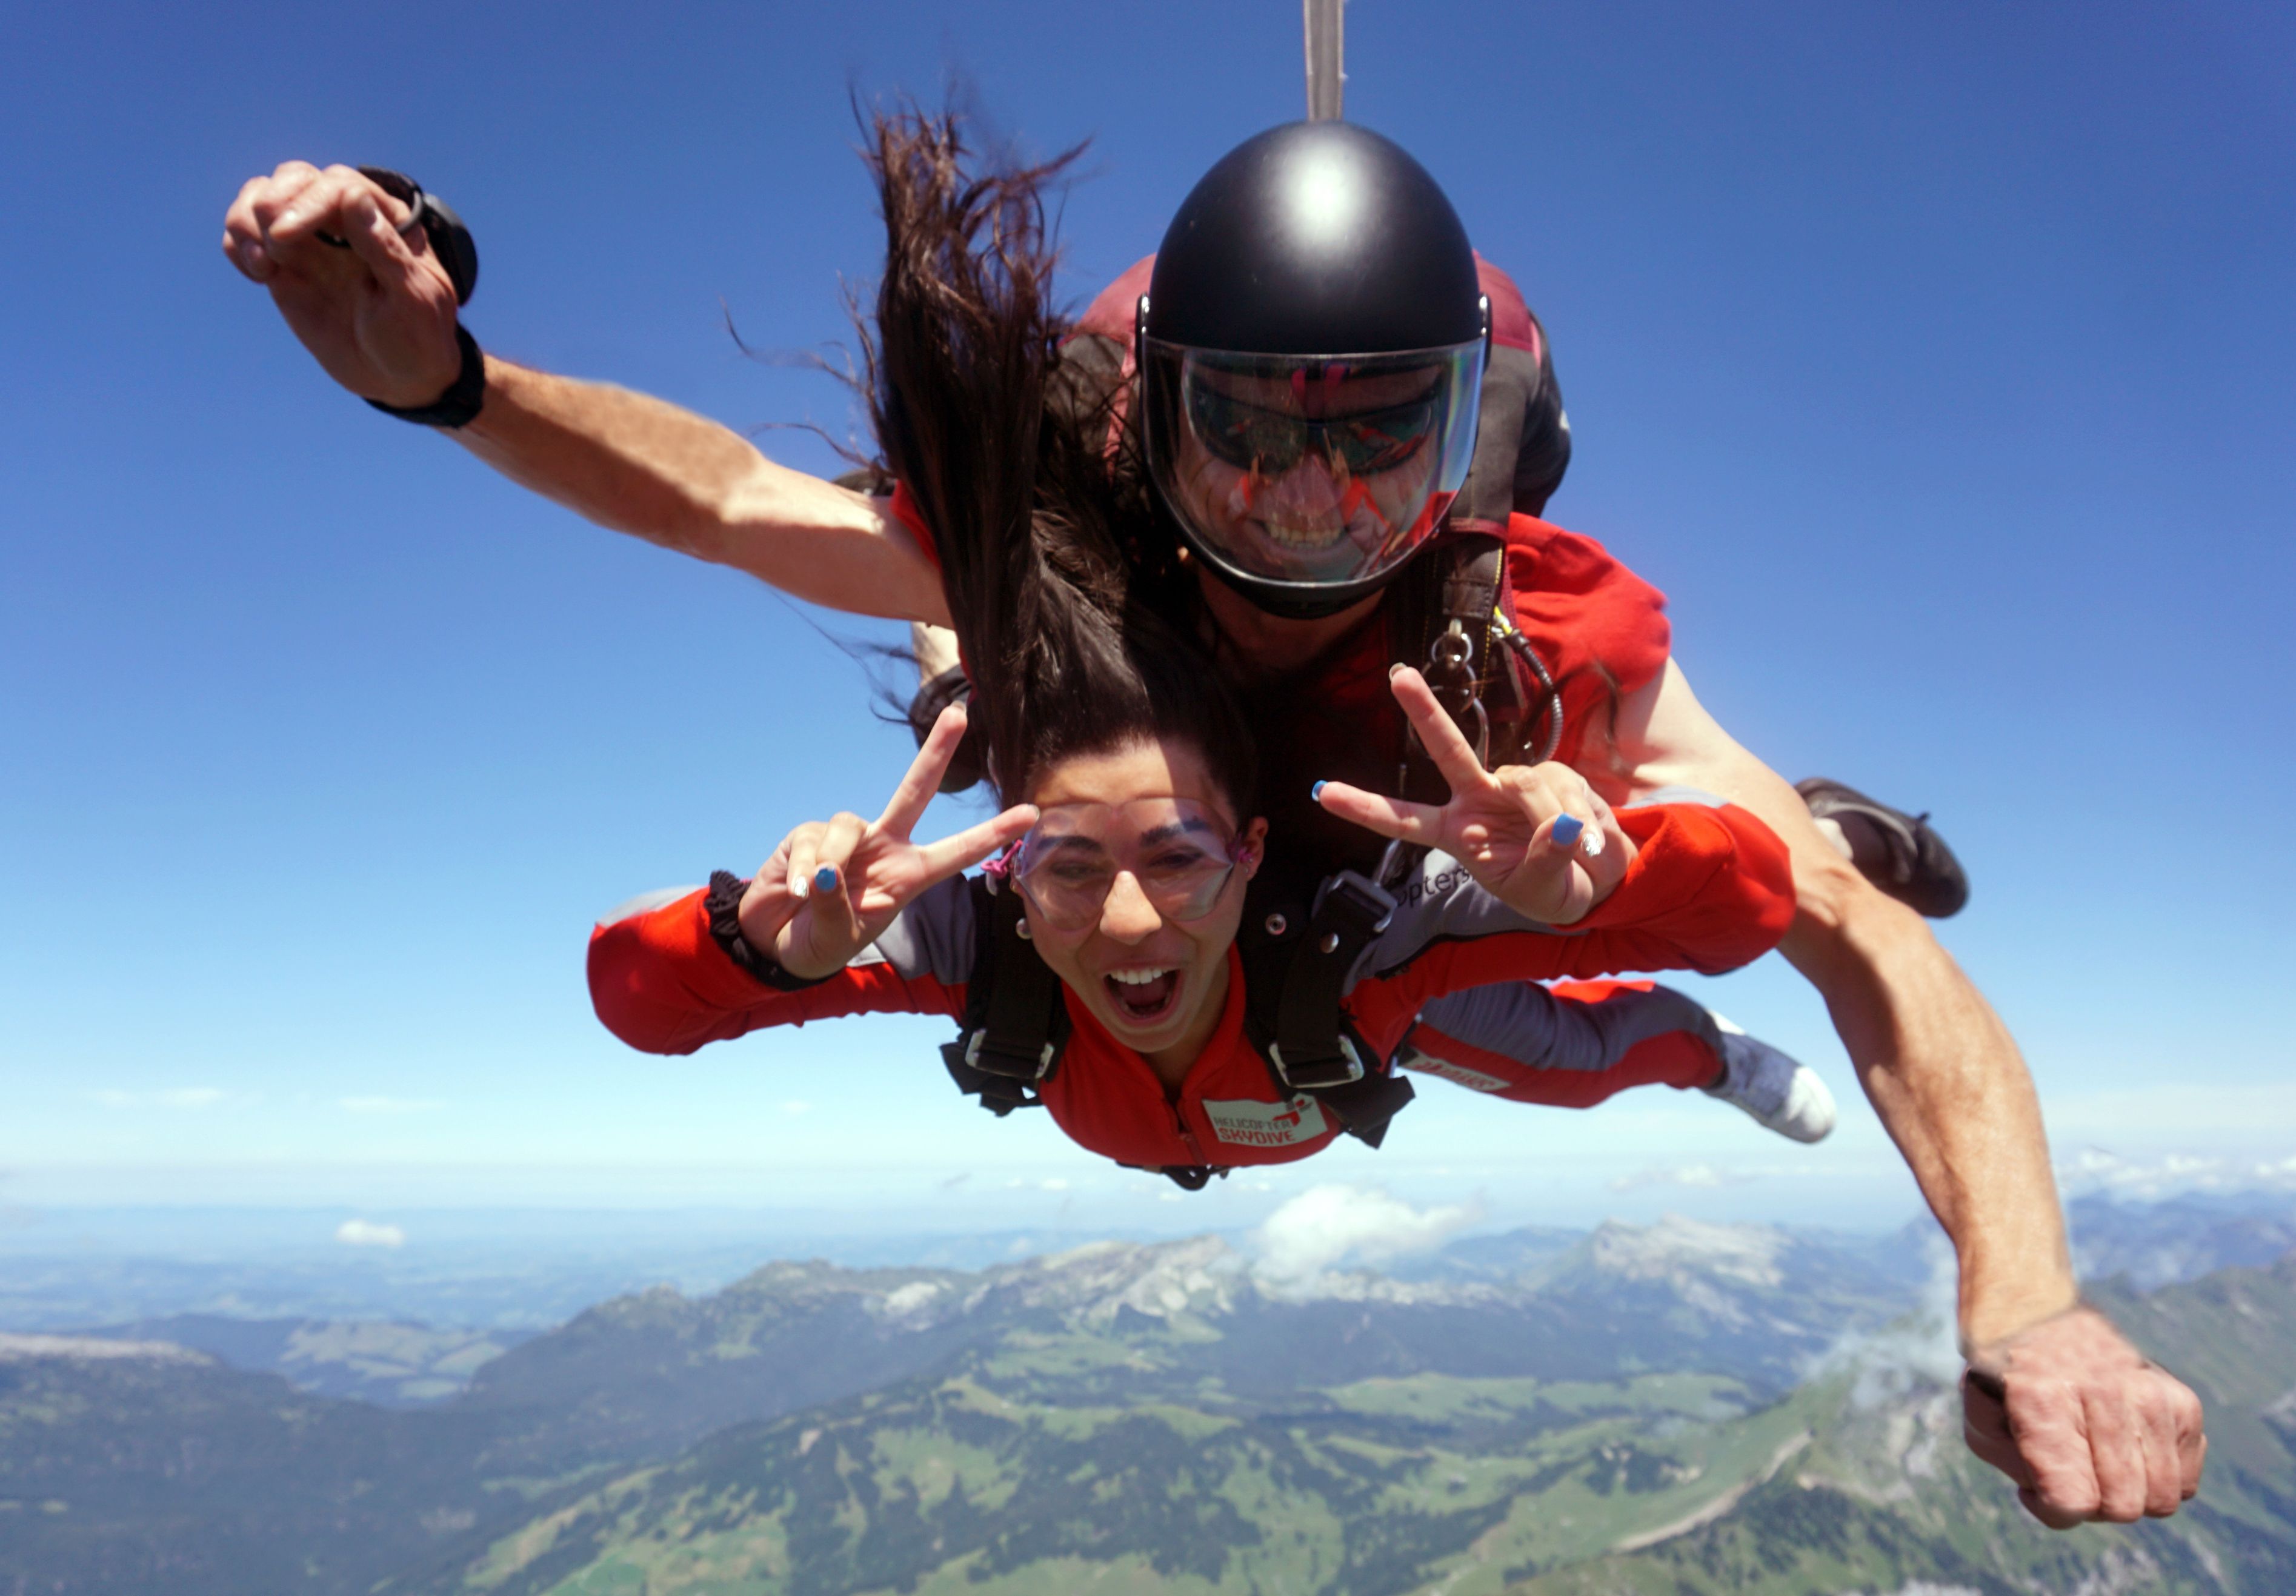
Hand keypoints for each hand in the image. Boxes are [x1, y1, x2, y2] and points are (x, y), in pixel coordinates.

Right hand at [222, 162, 461, 406]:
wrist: (397, 377)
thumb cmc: (416, 337)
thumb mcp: (412, 298)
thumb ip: (384, 248)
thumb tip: (353, 196)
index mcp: (385, 219)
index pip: (337, 186)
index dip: (306, 202)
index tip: (284, 235)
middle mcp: (344, 219)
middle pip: (295, 178)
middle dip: (272, 203)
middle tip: (274, 251)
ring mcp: (311, 240)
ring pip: (262, 196)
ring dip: (246, 219)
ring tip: (262, 265)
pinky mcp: (284, 265)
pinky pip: (246, 234)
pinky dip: (237, 244)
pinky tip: (257, 274)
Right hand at [738, 706, 1037, 978]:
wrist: (776, 944)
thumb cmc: (819, 943)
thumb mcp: (836, 939)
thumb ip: (836, 909)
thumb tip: (826, 871)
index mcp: (907, 876)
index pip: (956, 852)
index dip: (992, 833)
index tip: (1031, 813)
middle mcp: (885, 848)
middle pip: (914, 791)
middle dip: (937, 751)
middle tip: (961, 712)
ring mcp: (848, 838)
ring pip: (849, 825)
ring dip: (832, 859)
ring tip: (810, 896)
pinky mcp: (809, 835)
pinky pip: (811, 840)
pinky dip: (802, 870)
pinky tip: (793, 891)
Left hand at [1314, 665, 1633, 923]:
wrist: (1597, 881)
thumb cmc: (1552, 890)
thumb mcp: (1540, 890)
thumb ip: (1543, 859)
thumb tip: (1558, 826)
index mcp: (1457, 833)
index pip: (1404, 819)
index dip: (1365, 807)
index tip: (1324, 793)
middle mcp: (1478, 799)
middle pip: (1446, 750)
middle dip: (1424, 711)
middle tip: (1398, 677)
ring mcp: (1514, 783)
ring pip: (1523, 783)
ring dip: (1551, 818)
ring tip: (1571, 848)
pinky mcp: (1552, 773)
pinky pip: (1561, 785)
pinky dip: (1578, 815)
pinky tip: (1585, 834)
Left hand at [1962, 1305, 2205, 1526]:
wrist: (2035, 1309)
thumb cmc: (2003, 1374)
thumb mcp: (1983, 1418)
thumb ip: (2017, 1469)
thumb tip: (2070, 1503)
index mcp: (2044, 1398)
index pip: (2073, 1500)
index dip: (2052, 1510)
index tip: (2034, 1488)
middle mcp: (2105, 1393)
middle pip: (2122, 1507)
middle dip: (2090, 1506)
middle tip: (2068, 1471)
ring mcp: (2151, 1394)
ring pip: (2161, 1500)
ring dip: (2127, 1494)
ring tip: (2096, 1460)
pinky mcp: (2183, 1401)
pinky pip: (2186, 1482)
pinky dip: (2157, 1478)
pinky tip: (2127, 1449)